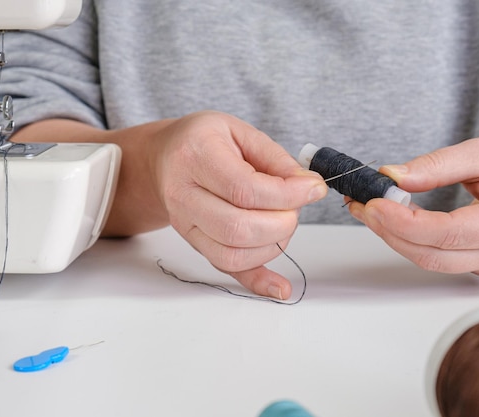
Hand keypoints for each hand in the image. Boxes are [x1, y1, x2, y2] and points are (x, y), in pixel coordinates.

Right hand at [148, 111, 326, 297]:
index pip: (244, 189)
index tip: (314, 188)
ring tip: (283, 221)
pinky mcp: (195, 244)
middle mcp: (184, 195)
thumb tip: (308, 188)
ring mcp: (185, 225)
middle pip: (237, 228)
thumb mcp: (241, 132)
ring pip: (232, 255)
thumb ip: (276, 159)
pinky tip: (280, 287)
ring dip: (273, 246)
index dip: (287, 194)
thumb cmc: (205, 141)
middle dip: (282, 223)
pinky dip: (257, 282)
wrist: (164, 158)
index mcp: (196, 156)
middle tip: (295, 207)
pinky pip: (226, 270)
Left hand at [348, 134, 478, 277]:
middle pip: (433, 255)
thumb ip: (438, 165)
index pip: (448, 232)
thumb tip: (392, 177)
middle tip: (361, 203)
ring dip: (394, 236)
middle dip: (389, 230)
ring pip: (431, 261)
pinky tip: (393, 219)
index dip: (403, 222)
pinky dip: (410, 240)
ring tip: (369, 208)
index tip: (372, 202)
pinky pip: (437, 258)